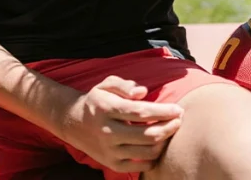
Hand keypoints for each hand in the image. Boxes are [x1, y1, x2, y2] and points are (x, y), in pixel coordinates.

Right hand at [57, 75, 183, 173]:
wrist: (72, 122)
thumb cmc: (97, 101)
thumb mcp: (106, 85)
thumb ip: (124, 85)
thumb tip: (143, 92)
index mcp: (106, 109)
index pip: (141, 112)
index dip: (164, 112)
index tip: (178, 109)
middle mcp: (107, 131)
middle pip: (148, 134)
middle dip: (169, 128)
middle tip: (179, 121)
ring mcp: (109, 150)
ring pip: (147, 151)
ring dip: (164, 142)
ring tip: (169, 132)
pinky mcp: (111, 163)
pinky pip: (140, 166)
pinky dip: (153, 158)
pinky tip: (156, 146)